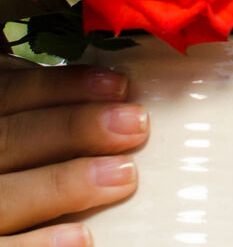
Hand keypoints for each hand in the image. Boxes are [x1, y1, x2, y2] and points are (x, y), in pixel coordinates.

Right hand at [0, 56, 147, 245]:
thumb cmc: (13, 163)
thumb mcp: (11, 126)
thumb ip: (37, 108)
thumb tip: (113, 90)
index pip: (8, 94)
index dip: (60, 87)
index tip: (119, 85)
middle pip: (9, 140)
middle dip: (73, 129)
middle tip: (135, 125)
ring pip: (5, 197)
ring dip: (65, 184)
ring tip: (124, 176)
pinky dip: (38, 245)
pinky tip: (82, 237)